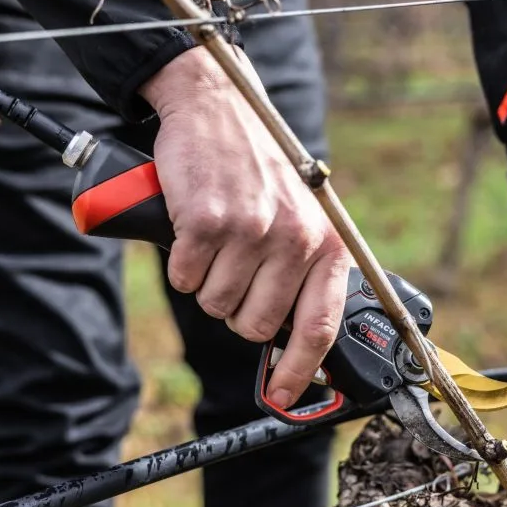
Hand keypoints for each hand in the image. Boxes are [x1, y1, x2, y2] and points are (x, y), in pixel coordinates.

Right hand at [140, 47, 350, 408]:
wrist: (217, 108)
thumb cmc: (258, 171)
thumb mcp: (300, 216)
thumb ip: (304, 271)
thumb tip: (294, 339)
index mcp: (324, 244)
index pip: (318, 327)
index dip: (302, 371)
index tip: (287, 398)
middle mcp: (293, 240)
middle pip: (255, 324)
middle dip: (237, 310)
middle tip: (233, 272)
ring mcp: (250, 231)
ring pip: (216, 304)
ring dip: (208, 283)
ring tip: (217, 242)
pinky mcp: (206, 222)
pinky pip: (185, 278)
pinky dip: (182, 264)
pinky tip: (193, 232)